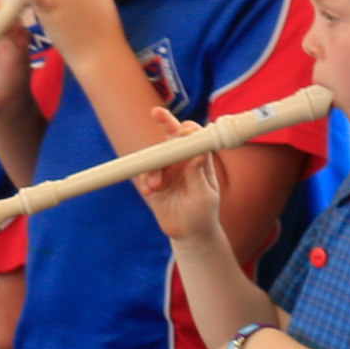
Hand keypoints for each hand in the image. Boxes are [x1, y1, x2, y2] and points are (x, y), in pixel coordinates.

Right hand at [126, 105, 219, 238]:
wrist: (188, 235)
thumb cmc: (203, 214)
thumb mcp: (204, 195)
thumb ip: (198, 174)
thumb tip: (197, 152)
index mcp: (200, 161)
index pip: (195, 138)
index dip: (189, 130)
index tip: (182, 132)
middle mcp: (184, 162)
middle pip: (174, 136)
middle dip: (166, 122)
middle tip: (157, 112)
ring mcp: (168, 171)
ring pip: (157, 157)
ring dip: (154, 168)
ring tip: (155, 186)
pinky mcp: (154, 183)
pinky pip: (145, 174)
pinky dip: (146, 180)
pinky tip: (150, 191)